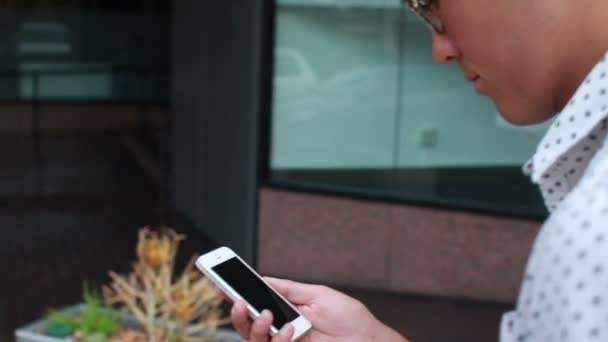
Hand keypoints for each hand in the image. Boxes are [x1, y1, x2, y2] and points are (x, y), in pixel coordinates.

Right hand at [227, 277, 406, 341]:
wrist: (369, 339)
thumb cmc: (349, 317)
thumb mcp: (317, 294)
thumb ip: (287, 289)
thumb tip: (262, 278)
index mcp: (286, 310)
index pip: (255, 302)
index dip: (236, 294)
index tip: (219, 283)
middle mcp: (282, 329)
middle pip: (248, 325)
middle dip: (238, 313)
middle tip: (237, 301)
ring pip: (255, 340)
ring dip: (255, 326)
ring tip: (266, 315)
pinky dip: (279, 339)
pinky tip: (290, 330)